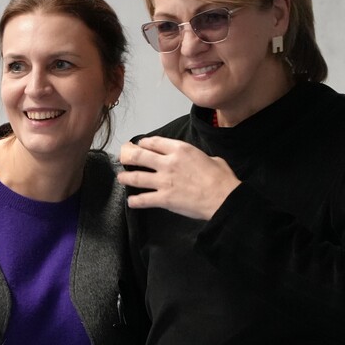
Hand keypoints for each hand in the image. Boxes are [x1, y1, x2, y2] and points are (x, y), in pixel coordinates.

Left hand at [117, 136, 240, 219]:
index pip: (154, 142)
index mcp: (180, 150)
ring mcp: (164, 181)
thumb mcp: (210, 158)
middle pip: (139, 156)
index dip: (144, 144)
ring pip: (137, 177)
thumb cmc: (221, 178)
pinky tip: (131, 202)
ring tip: (121, 178)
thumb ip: (197, 157)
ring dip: (126, 178)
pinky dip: (135, 201)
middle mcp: (168, 163)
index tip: (139, 145)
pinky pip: (144, 199)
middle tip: (123, 159)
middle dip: (128, 157)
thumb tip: (197, 160)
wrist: (223, 198)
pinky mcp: (164, 198)